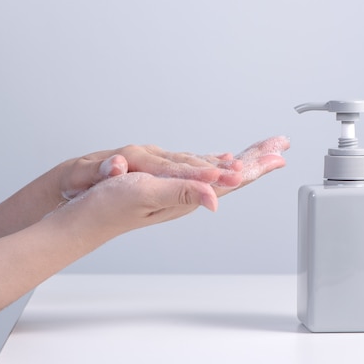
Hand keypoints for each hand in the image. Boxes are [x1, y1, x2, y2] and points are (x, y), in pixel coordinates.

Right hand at [52, 136, 289, 233]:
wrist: (83, 219)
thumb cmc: (108, 207)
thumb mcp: (146, 194)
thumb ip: (182, 192)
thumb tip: (217, 198)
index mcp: (188, 195)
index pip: (233, 180)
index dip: (256, 165)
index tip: (279, 153)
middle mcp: (188, 195)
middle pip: (233, 177)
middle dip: (258, 160)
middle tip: (280, 145)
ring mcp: (179, 193)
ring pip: (222, 175)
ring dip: (243, 162)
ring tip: (262, 152)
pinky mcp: (167, 188)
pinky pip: (204, 174)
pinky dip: (221, 165)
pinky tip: (224, 164)